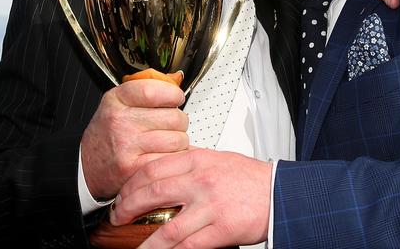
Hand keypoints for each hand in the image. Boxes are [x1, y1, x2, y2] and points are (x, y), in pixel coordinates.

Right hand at [80, 77, 187, 199]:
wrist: (85, 166)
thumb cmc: (108, 133)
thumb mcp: (119, 102)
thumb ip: (147, 88)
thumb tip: (177, 81)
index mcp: (116, 100)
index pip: (154, 91)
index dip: (173, 94)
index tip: (176, 98)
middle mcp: (119, 122)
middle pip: (174, 117)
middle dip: (179, 122)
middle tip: (167, 126)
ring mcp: (126, 146)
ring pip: (178, 140)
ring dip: (178, 142)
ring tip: (163, 142)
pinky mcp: (135, 169)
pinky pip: (172, 160)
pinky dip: (174, 159)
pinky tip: (162, 156)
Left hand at [110, 148, 272, 248]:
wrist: (281, 193)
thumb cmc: (252, 179)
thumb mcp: (219, 159)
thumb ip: (193, 162)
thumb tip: (168, 167)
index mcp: (200, 160)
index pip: (154, 168)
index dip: (132, 182)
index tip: (123, 193)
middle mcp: (201, 180)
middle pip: (153, 192)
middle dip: (128, 206)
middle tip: (118, 216)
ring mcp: (209, 205)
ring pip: (166, 226)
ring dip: (144, 240)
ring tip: (132, 246)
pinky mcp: (219, 229)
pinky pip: (186, 245)